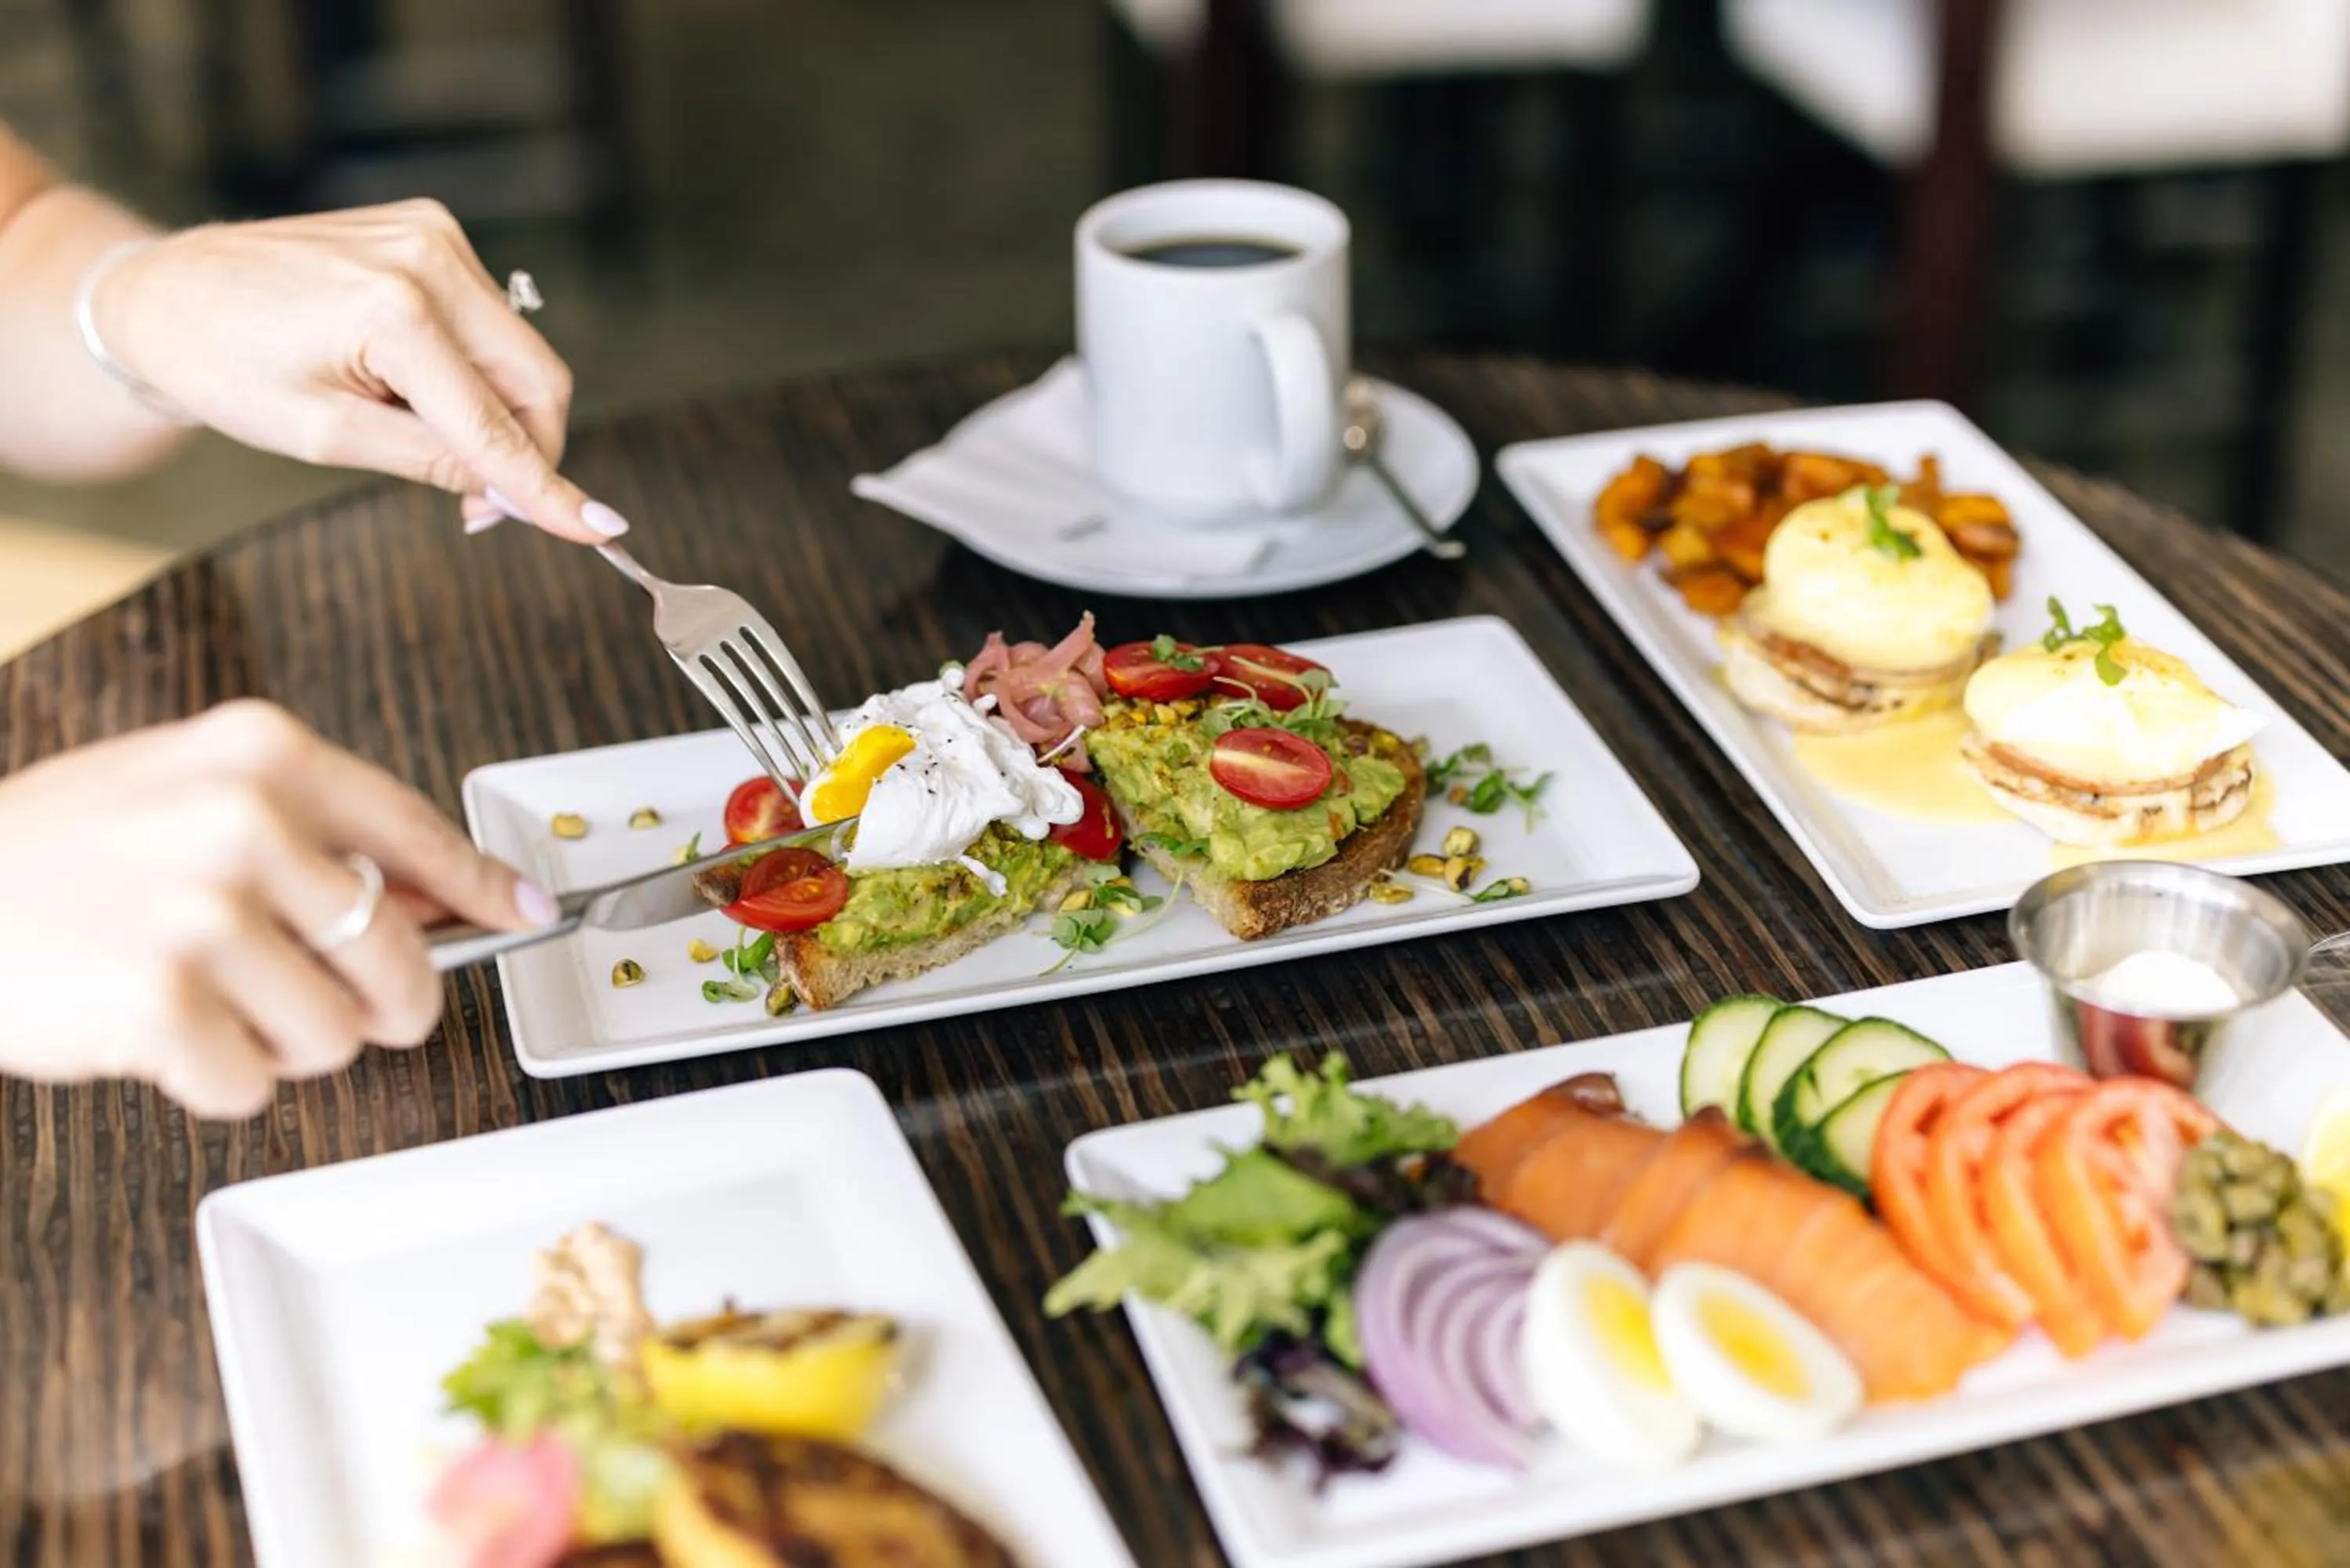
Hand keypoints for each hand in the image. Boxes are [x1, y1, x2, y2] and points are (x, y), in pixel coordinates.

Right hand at [0, 702, 555, 1117]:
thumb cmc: (62, 851)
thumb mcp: (192, 793)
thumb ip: (321, 834)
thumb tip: (455, 894)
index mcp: (261, 755)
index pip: (418, 832)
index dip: (486, 886)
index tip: (527, 912)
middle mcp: (241, 821)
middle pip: (398, 956)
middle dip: (384, 1003)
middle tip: (342, 1008)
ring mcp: (199, 912)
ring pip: (337, 1032)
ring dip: (287, 1044)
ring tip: (214, 1003)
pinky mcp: (160, 1002)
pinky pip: (254, 1084)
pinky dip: (219, 1080)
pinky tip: (165, 1032)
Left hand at [86, 199, 624, 543]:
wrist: (161, 294)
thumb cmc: (221, 364)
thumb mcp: (324, 435)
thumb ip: (433, 461)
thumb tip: (517, 494)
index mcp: (394, 310)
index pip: (497, 423)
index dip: (549, 486)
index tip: (601, 530)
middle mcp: (428, 258)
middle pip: (536, 378)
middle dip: (526, 449)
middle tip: (479, 507)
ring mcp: (433, 236)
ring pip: (519, 355)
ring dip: (494, 410)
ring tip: (414, 432)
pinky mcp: (429, 232)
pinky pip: (487, 322)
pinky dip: (471, 370)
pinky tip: (410, 384)